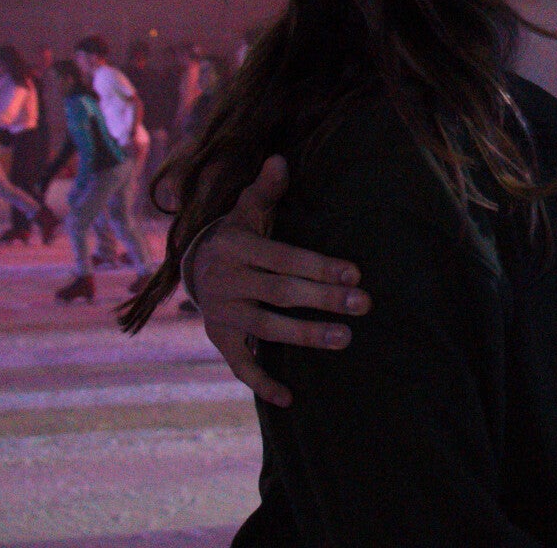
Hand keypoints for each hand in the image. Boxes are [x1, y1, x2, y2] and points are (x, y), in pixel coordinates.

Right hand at [195, 155, 369, 407]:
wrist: (193, 265)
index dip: (319, 266)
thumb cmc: (236, 234)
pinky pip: (240, 365)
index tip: (356, 273)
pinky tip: (290, 397)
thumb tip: (280, 159)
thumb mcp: (247, 210)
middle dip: (324, 299)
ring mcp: (221, 313)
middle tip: (364, 304)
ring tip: (345, 339)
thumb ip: (265, 189)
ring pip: (267, 328)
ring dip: (305, 336)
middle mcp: (225, 281)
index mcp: (236, 247)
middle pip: (282, 293)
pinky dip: (262, 382)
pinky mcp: (219, 339)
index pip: (283, 258)